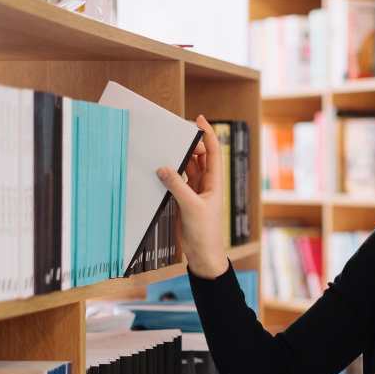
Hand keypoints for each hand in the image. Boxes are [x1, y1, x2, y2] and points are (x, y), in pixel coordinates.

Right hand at [155, 114, 227, 278]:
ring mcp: (195, 191)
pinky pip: (176, 181)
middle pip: (198, 157)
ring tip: (164, 147)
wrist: (203, 254)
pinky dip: (169, 175)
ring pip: (186, 168)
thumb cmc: (206, 232)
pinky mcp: (184, 199)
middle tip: (173, 134)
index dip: (207, 134)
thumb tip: (162, 168)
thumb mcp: (192, 207)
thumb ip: (176, 187)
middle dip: (188, 144)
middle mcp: (206, 183)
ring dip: (177, 159)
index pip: (213, 152)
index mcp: (214, 182)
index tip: (198, 119)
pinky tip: (159, 169)